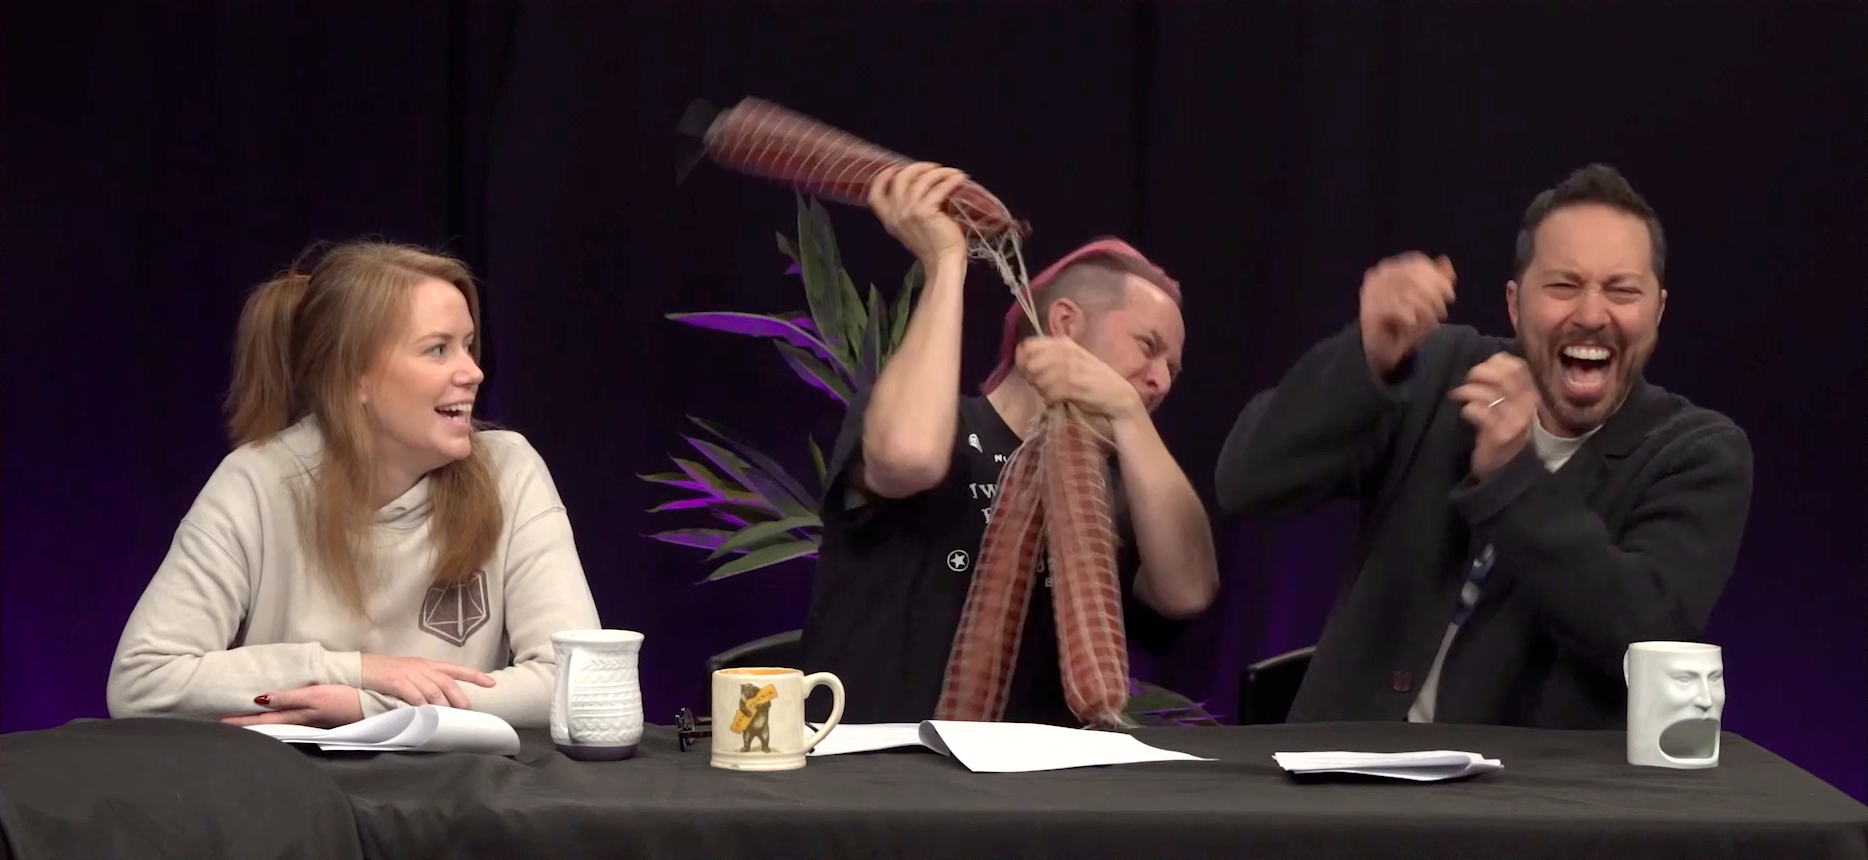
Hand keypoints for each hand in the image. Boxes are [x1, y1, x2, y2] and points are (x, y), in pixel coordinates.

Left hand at [221, 684, 363, 727]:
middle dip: (247, 724)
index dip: (243, 721)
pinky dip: (277, 719)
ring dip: (260, 723)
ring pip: (278, 723)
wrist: (374, 705)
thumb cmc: (345, 698)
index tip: (220, 722)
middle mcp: (300, 720)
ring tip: (243, 722)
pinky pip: (290, 720)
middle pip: (268, 723)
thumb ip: (289, 697)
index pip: (263, 720)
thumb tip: (260, 699)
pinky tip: (275, 718)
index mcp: (297, 715)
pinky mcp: (320, 717)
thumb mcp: (316, 695)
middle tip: (224, 724)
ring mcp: (310, 720)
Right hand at [360, 654, 495, 708]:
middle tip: (468, 710)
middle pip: (447, 682)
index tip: (492, 683)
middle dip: (460, 697)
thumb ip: (427, 684)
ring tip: (450, 717)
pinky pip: (412, 694)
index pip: (456, 669)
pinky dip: (421, 705)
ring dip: (443, 704)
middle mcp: (422, 667)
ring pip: (432, 689)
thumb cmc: (388, 673)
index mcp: (428, 664)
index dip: (475, 675)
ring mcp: (409, 673)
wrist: (362, 668)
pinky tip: (426, 713)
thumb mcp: (412, 674)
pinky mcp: (395, 681)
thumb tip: (444, 701)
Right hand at [867, 162, 968, 268]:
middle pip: (900, 179)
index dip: (883, 177)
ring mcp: (909, 212)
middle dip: (917, 168)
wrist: (943, 262)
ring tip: (951, 173)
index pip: (875, 194)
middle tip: (934, 168)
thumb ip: (906, 211)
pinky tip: (958, 179)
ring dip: (938, 173)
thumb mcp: (910, 228)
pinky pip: (938, 188)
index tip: (897, 168)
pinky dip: (949, 180)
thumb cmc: (932, 247)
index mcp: (889, 219)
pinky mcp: (925, 212)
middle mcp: (895, 214)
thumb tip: (918, 186)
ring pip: (921, 180)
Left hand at [1016, 336, 1145, 422]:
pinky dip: (1050, 399)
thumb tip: (1024, 361)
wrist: (1118, 395)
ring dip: (1042, 390)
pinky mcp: (1074, 385)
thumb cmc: (1092, 378)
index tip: (1029, 372)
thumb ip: (1050, 356)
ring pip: (1039, 380)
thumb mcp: (1072, 359)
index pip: (1028, 346)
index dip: (1023, 360)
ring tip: (1053, 392)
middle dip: (1032, 378)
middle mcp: (1066, 351)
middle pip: (1031, 364)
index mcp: (1063, 342)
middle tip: (1043, 385)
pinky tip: (1058, 399)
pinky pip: (1048, 393)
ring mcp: (1070, 368)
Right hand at [1359, 252, 1456, 376]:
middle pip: (1414, 276)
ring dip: (1426, 311)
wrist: (1381, 351)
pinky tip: (1414, 326)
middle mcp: (1377, 277)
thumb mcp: (1426, 301)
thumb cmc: (1403, 324)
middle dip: (1434, 295)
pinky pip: (1399, 310)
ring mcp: (1371, 294)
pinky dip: (1412, 320)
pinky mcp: (1370, 312)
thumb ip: (1436, 280)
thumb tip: (1445, 261)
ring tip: (1431, 323)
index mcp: (1389, 269)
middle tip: (1442, 312)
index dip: (1437, 277)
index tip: (1450, 294)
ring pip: (1408, 294)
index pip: (1417, 263)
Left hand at [1450, 353, 1537, 480]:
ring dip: (1468, 390)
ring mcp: (1515, 421)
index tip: (1484, 366)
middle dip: (1480, 372)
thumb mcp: (1517, 407)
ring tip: (1460, 395)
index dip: (1497, 362)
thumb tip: (1493, 362)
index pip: (1520, 367)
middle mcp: (1529, 406)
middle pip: (1504, 376)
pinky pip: (1478, 412)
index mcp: (1536, 396)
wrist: (1509, 470)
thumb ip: (1511, 386)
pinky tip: (1466, 412)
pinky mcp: (1499, 435)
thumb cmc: (1511, 433)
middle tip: (1469, 379)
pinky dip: (1467, 408)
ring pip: (1488, 393)